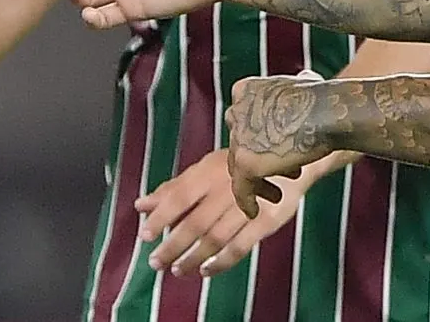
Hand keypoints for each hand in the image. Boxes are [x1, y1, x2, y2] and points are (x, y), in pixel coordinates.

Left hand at [137, 148, 314, 276]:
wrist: (288, 159)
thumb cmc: (237, 165)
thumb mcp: (204, 168)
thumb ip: (173, 188)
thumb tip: (142, 205)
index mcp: (208, 173)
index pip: (179, 196)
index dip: (160, 217)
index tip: (144, 235)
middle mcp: (225, 189)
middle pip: (195, 223)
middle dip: (173, 245)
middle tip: (155, 262)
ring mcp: (247, 206)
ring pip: (215, 238)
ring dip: (193, 257)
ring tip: (177, 270)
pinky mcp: (266, 221)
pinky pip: (240, 247)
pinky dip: (221, 262)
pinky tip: (205, 271)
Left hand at [224, 75, 330, 213]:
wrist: (330, 111)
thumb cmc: (325, 97)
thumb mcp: (305, 83)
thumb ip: (296, 87)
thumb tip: (306, 79)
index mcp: (245, 90)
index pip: (245, 120)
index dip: (261, 136)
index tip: (279, 148)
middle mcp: (237, 111)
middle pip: (241, 143)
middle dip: (262, 158)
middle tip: (286, 171)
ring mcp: (239, 137)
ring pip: (239, 167)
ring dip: (258, 181)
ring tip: (276, 194)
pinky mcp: (246, 161)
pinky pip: (241, 188)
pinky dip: (246, 201)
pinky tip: (253, 212)